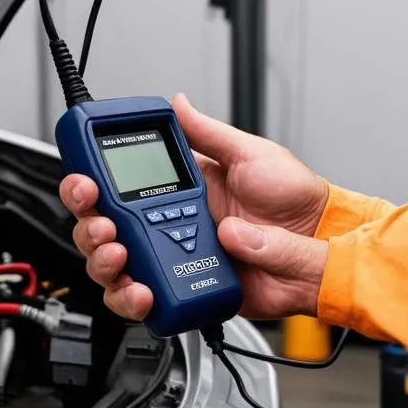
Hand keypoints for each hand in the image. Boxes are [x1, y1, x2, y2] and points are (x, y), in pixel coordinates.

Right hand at [60, 93, 330, 321]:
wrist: (320, 249)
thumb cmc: (295, 203)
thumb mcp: (252, 155)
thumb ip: (209, 133)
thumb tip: (179, 104)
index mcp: (178, 191)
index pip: (117, 187)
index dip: (90, 186)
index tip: (86, 183)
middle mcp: (168, 227)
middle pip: (102, 232)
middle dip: (90, 228)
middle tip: (105, 225)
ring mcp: (174, 262)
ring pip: (114, 272)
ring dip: (105, 265)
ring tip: (121, 257)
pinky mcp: (186, 293)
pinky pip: (144, 303)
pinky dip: (132, 300)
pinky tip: (142, 291)